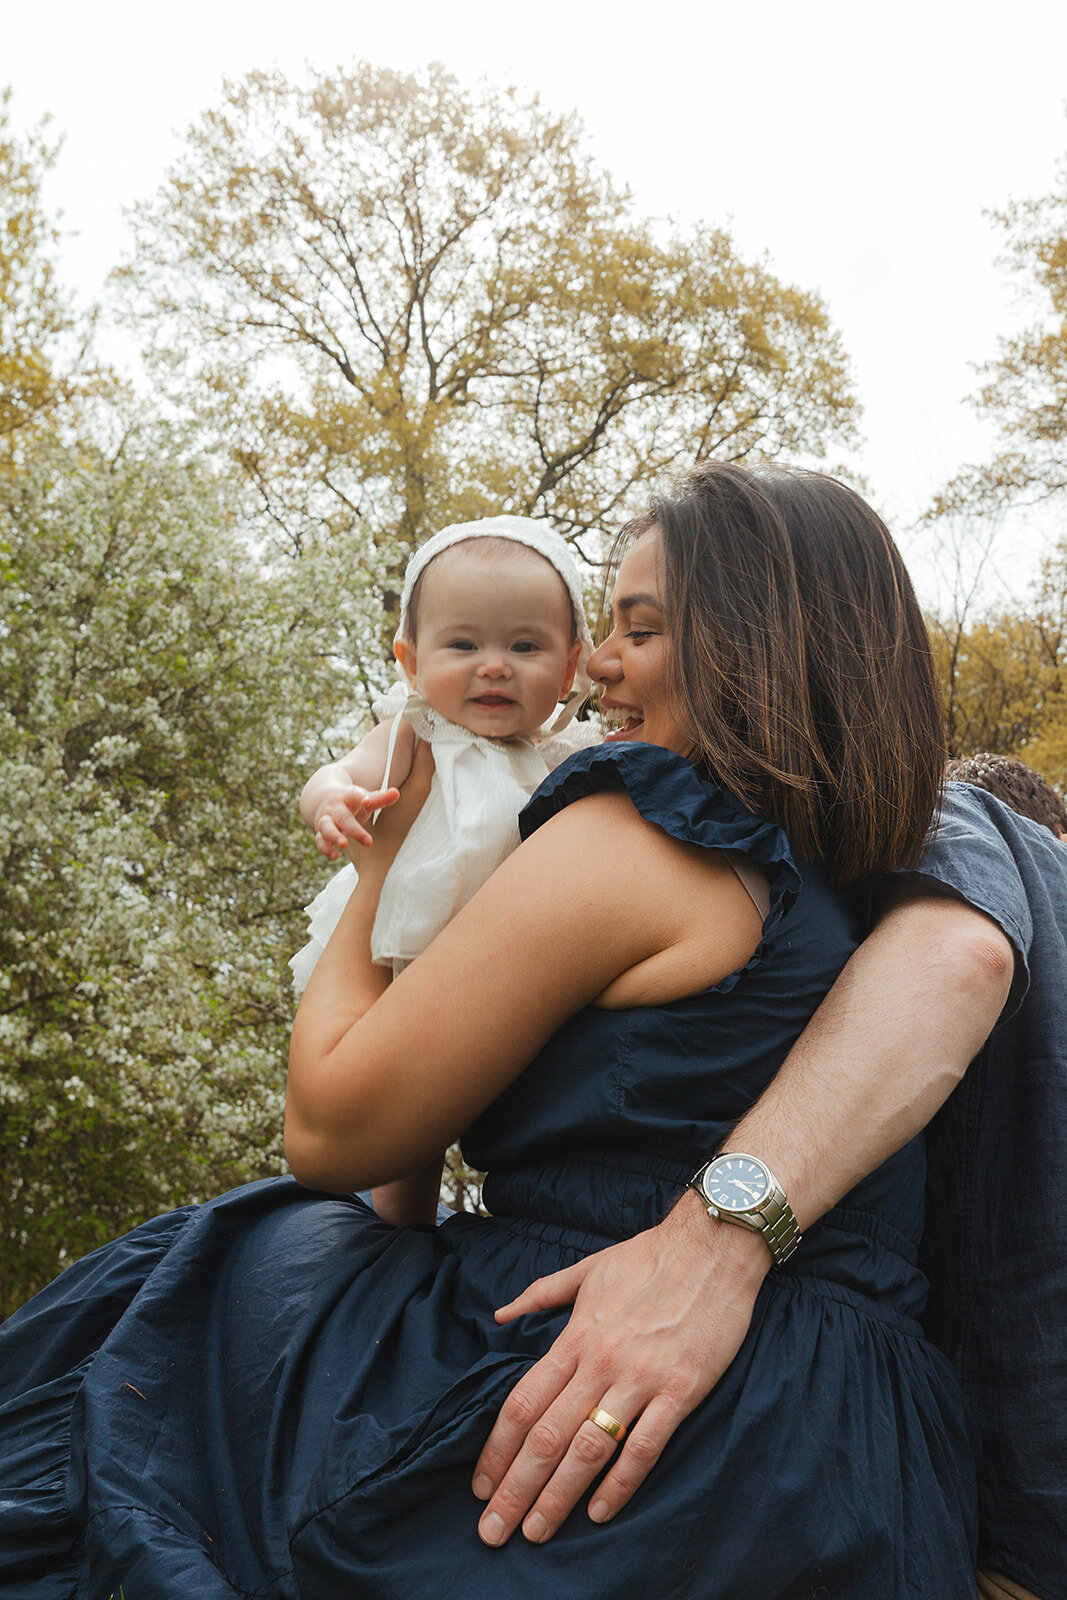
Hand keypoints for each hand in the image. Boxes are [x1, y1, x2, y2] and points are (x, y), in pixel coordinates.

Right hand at [313, 785, 399, 857]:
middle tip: (369, 842)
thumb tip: (396, 793)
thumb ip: (380, 799)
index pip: (354, 795)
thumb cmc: (353, 802)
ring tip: (344, 845)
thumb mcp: (365, 799)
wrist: (326, 800)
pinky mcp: (321, 832)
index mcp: (348, 797)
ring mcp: (326, 820)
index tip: (368, 801)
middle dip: (354, 829)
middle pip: (343, 817)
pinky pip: (320, 841)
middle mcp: (335, 808)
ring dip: (334, 836)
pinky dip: (326, 848)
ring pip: (326, 827)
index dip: (361, 797)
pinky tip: (335, 856)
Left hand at [471, 1195, 768, 1546]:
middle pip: (546, 1436)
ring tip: (536, 1532)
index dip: (497, 1449)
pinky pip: (645, 1446)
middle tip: (493, 1531)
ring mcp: (641, 1378)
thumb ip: (541, 1294)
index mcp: (575, 1336)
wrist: (714, 1245)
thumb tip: (500, 1314)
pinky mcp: (682, 1389)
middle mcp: (601, 1362)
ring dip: (558, 1495)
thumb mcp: (587, 1268)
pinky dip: (621, 1483)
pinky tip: (600, 1512)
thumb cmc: (649, 1257)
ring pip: (589, 1448)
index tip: (480, 1485)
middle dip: (516, 1488)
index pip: (523, 1402)